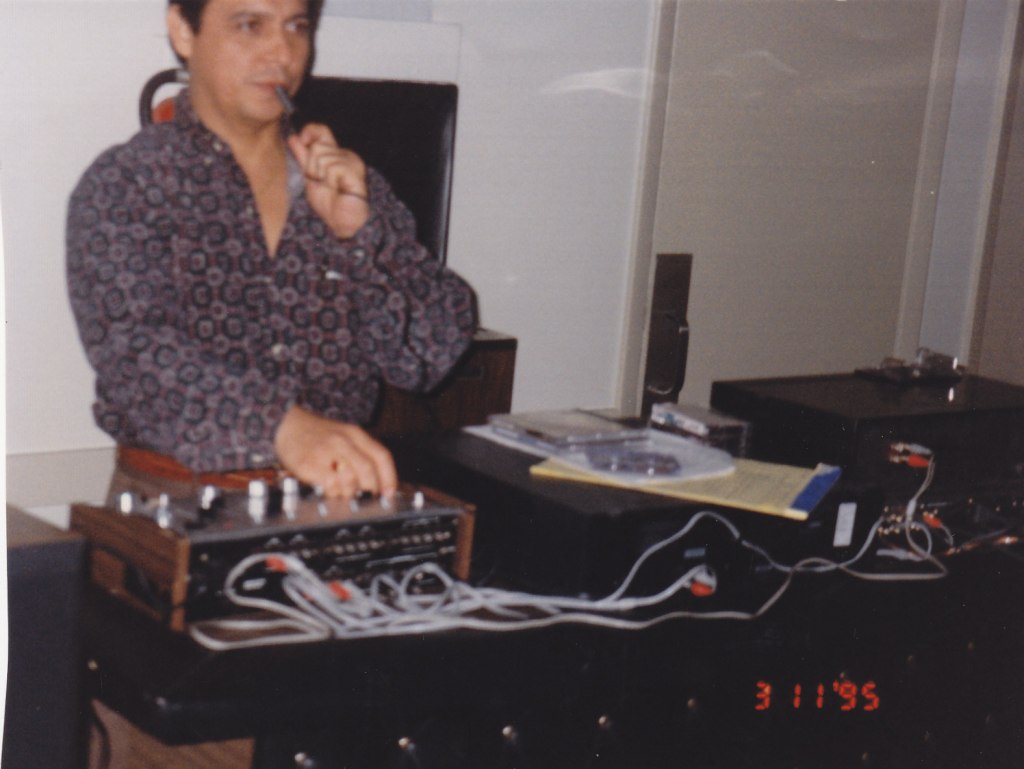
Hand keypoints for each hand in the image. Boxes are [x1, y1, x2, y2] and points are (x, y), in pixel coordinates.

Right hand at [274, 405, 396, 498]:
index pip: (381, 456)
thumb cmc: (316, 435)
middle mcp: (342, 440)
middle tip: (365, 496)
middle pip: (367, 469)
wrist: (285, 424)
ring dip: (349, 492)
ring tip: (342, 491)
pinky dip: (333, 493)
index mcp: (355, 434)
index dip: (389, 478)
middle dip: (370, 488)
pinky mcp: (309, 464)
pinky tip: (328, 489)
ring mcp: (325, 451)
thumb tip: (377, 483)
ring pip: (350, 479)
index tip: (389, 493)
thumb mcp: (343, 435)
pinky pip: (330, 485)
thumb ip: (360, 454)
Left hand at [287, 123, 369, 238]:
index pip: (321, 130)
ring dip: (321, 176)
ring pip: (322, 157)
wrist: (344, 223)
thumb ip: (303, 157)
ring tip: (331, 188)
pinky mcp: (354, 170)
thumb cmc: (330, 203)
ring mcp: (351, 162)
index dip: (309, 132)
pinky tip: (338, 190)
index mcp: (335, 154)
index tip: (300, 141)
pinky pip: (332, 168)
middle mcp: (345, 155)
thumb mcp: (311, 176)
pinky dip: (330, 181)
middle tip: (322, 182)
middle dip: (312, 166)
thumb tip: (293, 137)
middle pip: (318, 145)